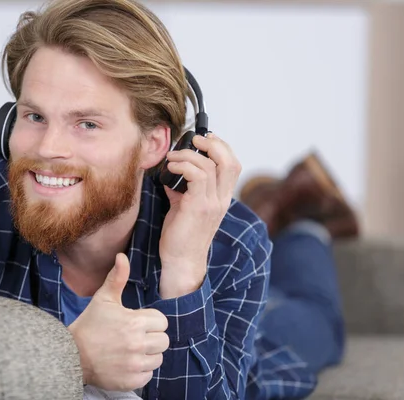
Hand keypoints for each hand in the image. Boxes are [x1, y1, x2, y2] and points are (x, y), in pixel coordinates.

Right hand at [67, 253, 169, 390]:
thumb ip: (117, 278)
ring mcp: (134, 364)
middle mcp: (137, 344)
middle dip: (151, 338)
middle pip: (163, 341)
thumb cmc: (90, 324)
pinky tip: (126, 363)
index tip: (136, 323)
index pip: (162, 322)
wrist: (71, 354)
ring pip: (158, 358)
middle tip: (134, 337)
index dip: (150, 321)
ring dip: (148, 355)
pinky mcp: (131, 380)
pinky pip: (149, 375)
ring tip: (130, 350)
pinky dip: (140, 371)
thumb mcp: (104, 299)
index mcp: (134, 322)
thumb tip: (122, 256)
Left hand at [159, 133, 241, 298]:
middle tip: (193, 139)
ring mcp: (212, 204)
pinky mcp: (199, 207)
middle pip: (229, 161)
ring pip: (210, 165)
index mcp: (222, 198)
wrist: (180, 261)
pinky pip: (196, 176)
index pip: (233, 165)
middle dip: (212, 144)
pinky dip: (182, 166)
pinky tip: (171, 168)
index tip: (204, 138)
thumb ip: (184, 188)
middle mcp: (222, 200)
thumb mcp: (184, 206)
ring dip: (188, 155)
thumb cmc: (181, 236)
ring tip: (172, 157)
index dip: (221, 147)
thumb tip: (173, 171)